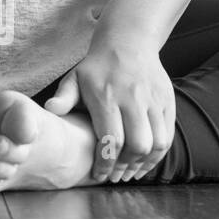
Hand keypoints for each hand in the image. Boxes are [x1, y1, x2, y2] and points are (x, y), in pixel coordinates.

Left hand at [44, 38, 174, 181]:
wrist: (129, 42)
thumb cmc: (97, 67)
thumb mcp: (75, 78)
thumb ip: (64, 97)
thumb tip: (50, 110)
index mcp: (107, 96)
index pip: (110, 139)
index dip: (105, 164)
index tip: (98, 175)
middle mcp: (134, 98)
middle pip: (137, 145)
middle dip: (125, 167)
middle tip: (114, 176)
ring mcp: (154, 100)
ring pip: (157, 143)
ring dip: (144, 164)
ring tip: (129, 172)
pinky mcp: (167, 101)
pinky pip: (168, 135)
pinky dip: (158, 154)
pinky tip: (144, 162)